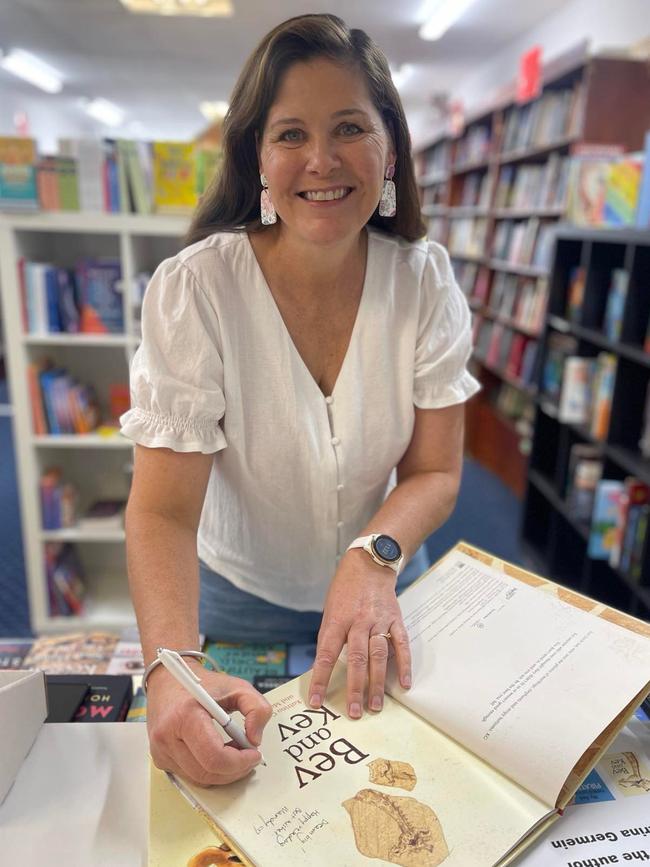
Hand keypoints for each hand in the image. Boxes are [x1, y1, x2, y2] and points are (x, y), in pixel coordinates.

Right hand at [146, 662, 271, 785]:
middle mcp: (167, 737)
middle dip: (235, 769)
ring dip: (223, 772)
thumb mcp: (237, 686)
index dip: (239, 762)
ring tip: (236, 753)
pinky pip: (190, 776)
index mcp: (185, 716)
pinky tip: (220, 754)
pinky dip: (210, 770)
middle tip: (249, 757)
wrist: (169, 681)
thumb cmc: (202, 684)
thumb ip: (257, 708)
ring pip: (199, 779)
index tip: (254, 754)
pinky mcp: (160, 759)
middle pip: (207, 773)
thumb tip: (255, 739)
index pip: (214, 757)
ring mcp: (161, 751)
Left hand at [308, 549, 411, 718]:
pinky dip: (404, 665)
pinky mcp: (396, 619)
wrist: (368, 565)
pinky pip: (401, 645)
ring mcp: (379, 621)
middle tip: (354, 713)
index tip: (317, 702)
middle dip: (355, 688)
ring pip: (378, 655)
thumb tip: (323, 668)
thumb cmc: (344, 591)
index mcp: (337, 620)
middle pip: (356, 659)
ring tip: (376, 706)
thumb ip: (329, 638)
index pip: (326, 654)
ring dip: (378, 683)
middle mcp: (358, 621)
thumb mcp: (329, 611)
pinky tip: (404, 684)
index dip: (321, 679)